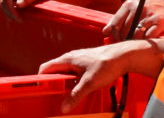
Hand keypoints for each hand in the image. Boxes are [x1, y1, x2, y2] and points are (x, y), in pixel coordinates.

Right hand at [0, 0, 50, 20]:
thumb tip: (18, 5)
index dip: (10, 10)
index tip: (18, 18)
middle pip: (3, 1)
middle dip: (9, 12)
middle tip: (19, 21)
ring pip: (4, 2)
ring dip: (9, 12)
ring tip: (18, 19)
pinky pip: (7, 2)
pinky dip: (10, 9)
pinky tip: (16, 15)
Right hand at [38, 39, 163, 113]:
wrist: (124, 56)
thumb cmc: (107, 64)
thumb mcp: (89, 83)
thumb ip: (76, 95)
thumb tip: (64, 107)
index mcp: (68, 59)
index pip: (46, 67)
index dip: (41, 78)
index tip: (40, 90)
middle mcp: (72, 57)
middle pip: (55, 71)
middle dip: (53, 83)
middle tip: (53, 96)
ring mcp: (80, 59)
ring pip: (66, 72)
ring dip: (64, 83)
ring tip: (66, 95)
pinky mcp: (87, 63)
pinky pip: (74, 72)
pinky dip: (73, 81)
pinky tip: (79, 88)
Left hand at [103, 0, 163, 41]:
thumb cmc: (145, 7)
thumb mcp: (131, 8)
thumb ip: (118, 19)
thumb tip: (105, 32)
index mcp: (129, 4)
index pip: (116, 23)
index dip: (114, 34)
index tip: (116, 39)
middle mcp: (139, 8)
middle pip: (125, 30)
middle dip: (124, 39)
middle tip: (126, 42)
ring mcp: (149, 15)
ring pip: (136, 34)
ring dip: (134, 41)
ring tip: (135, 41)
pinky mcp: (159, 22)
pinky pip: (148, 36)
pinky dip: (145, 40)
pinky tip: (145, 39)